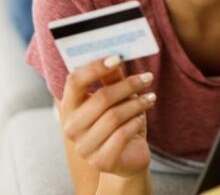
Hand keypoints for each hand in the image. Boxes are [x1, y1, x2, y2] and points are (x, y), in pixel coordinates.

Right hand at [59, 55, 156, 178]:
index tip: (117, 58)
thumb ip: (112, 79)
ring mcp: (84, 147)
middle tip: (148, 77)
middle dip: (128, 85)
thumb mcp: (116, 98)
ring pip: (114, 116)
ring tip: (150, 98)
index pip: (74, 81)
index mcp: (70, 107)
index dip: (95, 67)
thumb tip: (116, 58)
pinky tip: (141, 119)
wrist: (127, 158)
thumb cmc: (120, 123)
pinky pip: (122, 135)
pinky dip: (136, 123)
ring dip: (137, 104)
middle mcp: (71, 128)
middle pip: (100, 98)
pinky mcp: (100, 162)